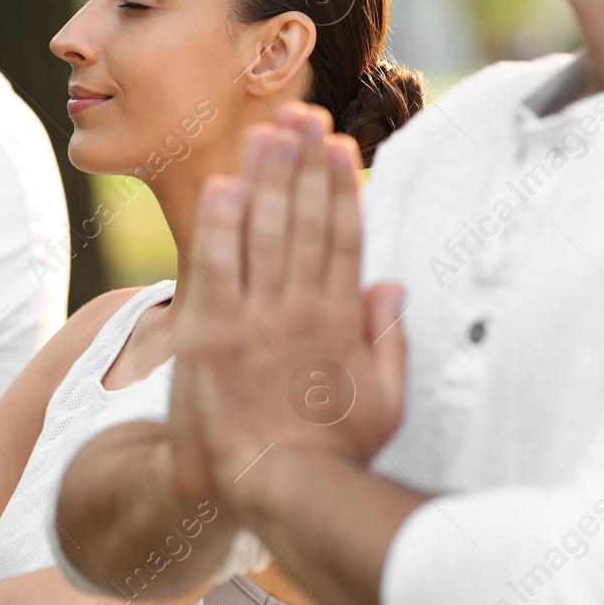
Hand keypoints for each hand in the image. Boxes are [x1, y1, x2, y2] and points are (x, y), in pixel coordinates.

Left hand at [174, 103, 407, 512]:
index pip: (343, 235)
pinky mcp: (214, 334)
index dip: (341, 186)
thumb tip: (390, 286)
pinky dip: (221, 223)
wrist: (277, 489)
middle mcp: (301, 308)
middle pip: (305, 219)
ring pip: (264, 231)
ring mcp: (255, 319)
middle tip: (302, 115)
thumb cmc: (335, 452)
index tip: (339, 147)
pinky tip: (224, 185)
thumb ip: (388, 339)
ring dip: (266, 177)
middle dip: (304, 162)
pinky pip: (217, 265)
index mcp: (343, 319)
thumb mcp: (385, 401)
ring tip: (268, 132)